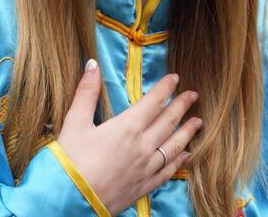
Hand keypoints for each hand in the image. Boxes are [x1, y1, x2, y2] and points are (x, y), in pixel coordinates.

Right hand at [56, 60, 201, 214]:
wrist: (69, 202)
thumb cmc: (69, 162)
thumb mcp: (74, 123)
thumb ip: (86, 93)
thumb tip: (92, 64)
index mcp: (127, 128)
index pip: (153, 102)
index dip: (166, 88)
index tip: (176, 78)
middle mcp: (142, 147)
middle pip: (168, 122)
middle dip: (182, 106)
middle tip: (194, 95)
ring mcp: (145, 168)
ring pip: (174, 146)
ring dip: (187, 132)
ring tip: (199, 122)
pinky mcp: (143, 187)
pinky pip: (168, 172)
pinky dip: (180, 162)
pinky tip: (187, 156)